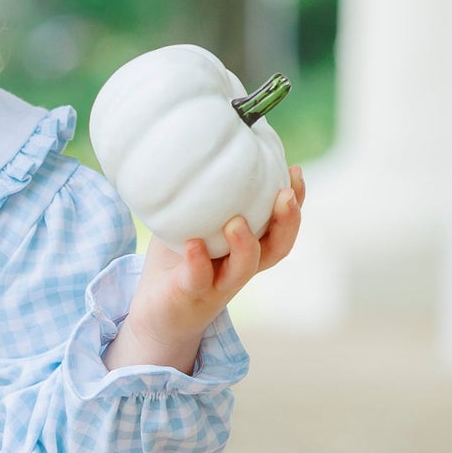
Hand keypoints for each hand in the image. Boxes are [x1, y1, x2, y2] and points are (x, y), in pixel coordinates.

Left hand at [124, 166, 305, 354]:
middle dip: (287, 221)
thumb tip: (200, 142)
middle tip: (285, 194)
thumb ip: (201, 194)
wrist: (156, 310)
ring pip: (245, 268)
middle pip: (277, 247)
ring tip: (236, 222)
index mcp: (248, 245)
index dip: (295, 201)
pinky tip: (192, 244)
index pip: (281, 223)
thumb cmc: (179, 259)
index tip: (295, 171)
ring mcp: (218, 283)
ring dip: (246, 245)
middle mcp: (240, 265)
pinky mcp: (191, 295)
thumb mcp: (191, 221)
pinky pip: (199, 280)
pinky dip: (197, 262)